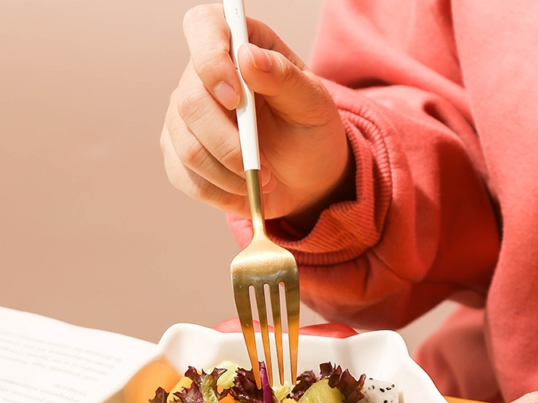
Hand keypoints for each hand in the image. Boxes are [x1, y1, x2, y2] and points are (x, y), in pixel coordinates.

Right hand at [161, 4, 352, 226]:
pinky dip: (221, 194)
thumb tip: (248, 57)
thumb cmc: (308, 130)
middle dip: (229, 145)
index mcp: (236, 44)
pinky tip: (245, 191)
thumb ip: (284, 77)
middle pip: (190, 103)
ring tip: (264, 182)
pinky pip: (187, 179)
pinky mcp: (179, 156)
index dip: (210, 60)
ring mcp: (184, 118)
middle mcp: (200, 77)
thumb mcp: (313, 103)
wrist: (305, 176)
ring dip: (230, 175)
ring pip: (188, 148)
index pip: (202, 28)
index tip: (235, 98)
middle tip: (264, 170)